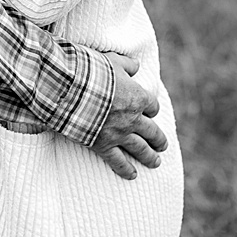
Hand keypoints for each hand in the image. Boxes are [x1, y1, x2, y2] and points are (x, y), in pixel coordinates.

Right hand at [93, 54, 168, 179]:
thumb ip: (127, 64)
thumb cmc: (93, 71)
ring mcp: (120, 134)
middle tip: (162, 146)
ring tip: (155, 162)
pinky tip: (132, 175)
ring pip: (140, 149)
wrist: (73, 89)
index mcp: (138, 97)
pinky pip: (118, 161)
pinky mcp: (103, 145)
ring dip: (149, 157)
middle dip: (158, 139)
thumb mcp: (114, 60)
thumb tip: (135, 65)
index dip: (152, 110)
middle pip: (152, 131)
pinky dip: (125, 169)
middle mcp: (133, 118)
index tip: (150, 113)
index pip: (152, 106)